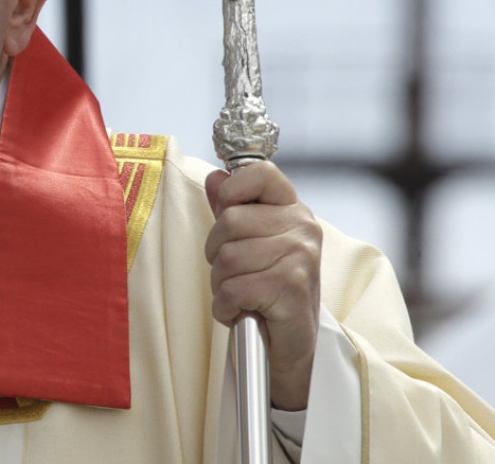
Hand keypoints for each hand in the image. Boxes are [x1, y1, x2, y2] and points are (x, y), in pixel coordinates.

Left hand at [204, 161, 321, 410]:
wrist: (291, 347)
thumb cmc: (268, 289)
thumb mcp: (250, 242)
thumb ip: (232, 207)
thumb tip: (216, 177)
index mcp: (293, 209)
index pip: (260, 172)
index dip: (233, 190)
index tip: (228, 212)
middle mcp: (302, 227)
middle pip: (229, 220)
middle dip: (217, 253)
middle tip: (235, 274)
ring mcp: (300, 257)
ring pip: (227, 257)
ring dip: (221, 284)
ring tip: (241, 295)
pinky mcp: (291, 289)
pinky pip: (232, 289)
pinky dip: (225, 307)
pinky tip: (241, 312)